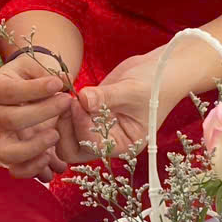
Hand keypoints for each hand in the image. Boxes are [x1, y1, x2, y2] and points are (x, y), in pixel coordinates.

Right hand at [0, 53, 74, 179]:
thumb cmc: (32, 74)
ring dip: (34, 148)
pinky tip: (53, 159)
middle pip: (10, 121)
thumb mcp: (36, 64)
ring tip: (56, 135)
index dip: (35, 89)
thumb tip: (64, 81)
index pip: (10, 92)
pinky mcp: (16, 153)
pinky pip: (17, 170)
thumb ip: (48, 71)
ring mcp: (3, 136)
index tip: (58, 84)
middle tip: (66, 102)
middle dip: (42, 113)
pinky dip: (35, 169)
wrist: (29, 88)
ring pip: (8, 153)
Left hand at [63, 48, 171, 164]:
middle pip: (73, 150)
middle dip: (65, 129)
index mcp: (123, 145)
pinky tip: (64, 93)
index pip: (93, 146)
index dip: (81, 126)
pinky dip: (62, 110)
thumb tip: (83, 99)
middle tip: (68, 103)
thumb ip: (107, 96)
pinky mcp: (88, 114)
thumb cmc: (155, 84)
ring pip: (65, 137)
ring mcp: (96, 128)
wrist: (159, 71)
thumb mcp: (133, 91)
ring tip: (66, 97)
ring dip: (61, 119)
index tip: (79, 102)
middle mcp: (107, 142)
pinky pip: (67, 119)